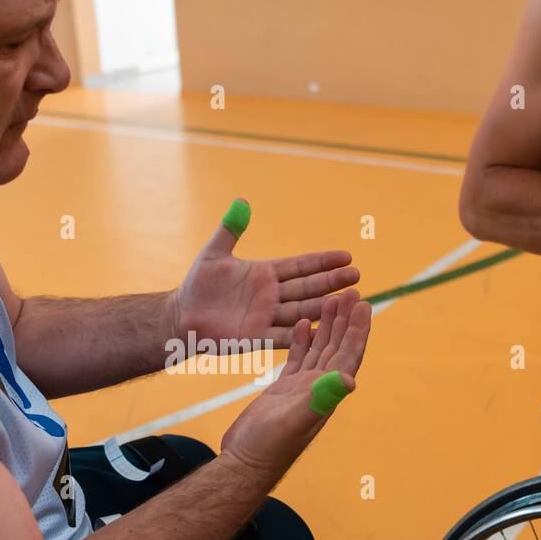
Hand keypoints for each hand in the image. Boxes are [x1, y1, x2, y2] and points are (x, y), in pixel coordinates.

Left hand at [172, 200, 360, 347]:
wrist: (183, 316)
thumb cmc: (197, 285)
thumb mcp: (214, 254)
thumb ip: (230, 230)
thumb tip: (242, 202)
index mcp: (265, 274)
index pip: (300, 265)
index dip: (322, 261)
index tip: (346, 255)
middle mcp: (272, 296)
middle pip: (308, 287)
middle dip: (332, 281)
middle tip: (357, 276)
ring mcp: (267, 317)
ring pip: (302, 310)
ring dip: (325, 306)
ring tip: (350, 301)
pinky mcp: (258, 337)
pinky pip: (285, 336)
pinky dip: (304, 334)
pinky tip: (325, 332)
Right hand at [220, 291, 370, 480]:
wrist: (245, 462)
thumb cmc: (268, 446)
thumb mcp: (294, 420)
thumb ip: (320, 399)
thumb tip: (350, 380)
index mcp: (326, 393)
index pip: (348, 356)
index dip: (358, 331)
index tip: (364, 304)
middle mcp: (319, 389)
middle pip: (338, 348)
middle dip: (346, 321)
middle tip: (351, 292)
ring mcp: (301, 389)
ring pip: (320, 350)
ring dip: (327, 326)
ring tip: (331, 300)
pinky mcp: (283, 389)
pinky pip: (298, 359)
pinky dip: (302, 340)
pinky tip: (302, 324)